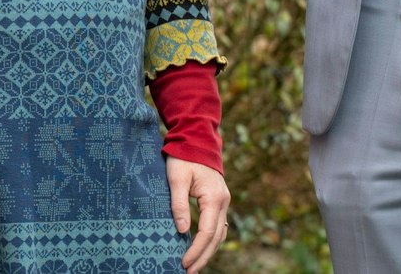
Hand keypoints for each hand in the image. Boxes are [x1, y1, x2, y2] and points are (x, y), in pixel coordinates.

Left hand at [166, 157, 229, 272]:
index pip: (207, 232)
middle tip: (189, 272)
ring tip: (195, 266)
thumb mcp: (176, 178)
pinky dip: (211, 241)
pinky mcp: (219, 201)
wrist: (196, 139)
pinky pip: (218, 226)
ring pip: (220, 234)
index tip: (183, 263)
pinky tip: (201, 249)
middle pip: (217, 238)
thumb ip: (179, 204)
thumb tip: (182, 231)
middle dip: (203, 257)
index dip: (196, 251)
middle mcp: (223, 202)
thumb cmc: (183, 157)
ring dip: (209, 252)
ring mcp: (223, 201)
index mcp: (214, 198)